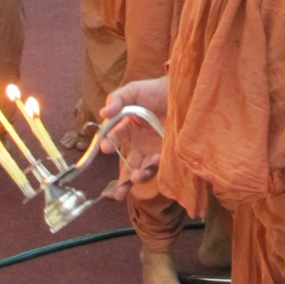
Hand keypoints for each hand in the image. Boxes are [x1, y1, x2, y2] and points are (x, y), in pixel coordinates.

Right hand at [99, 76, 167, 199]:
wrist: (181, 90)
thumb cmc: (154, 90)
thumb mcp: (133, 91)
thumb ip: (117, 99)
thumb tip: (103, 113)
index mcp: (127, 129)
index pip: (115, 139)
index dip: (109, 143)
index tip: (105, 147)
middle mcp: (139, 143)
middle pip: (128, 165)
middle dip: (122, 181)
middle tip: (117, 193)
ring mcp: (153, 149)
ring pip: (143, 169)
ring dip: (137, 177)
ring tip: (135, 178)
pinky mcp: (168, 152)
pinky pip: (160, 165)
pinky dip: (155, 168)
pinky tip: (153, 164)